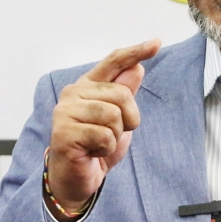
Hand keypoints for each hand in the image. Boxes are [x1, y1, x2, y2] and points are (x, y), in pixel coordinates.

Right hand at [45, 39, 160, 219]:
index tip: (156, 42)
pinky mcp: (64, 132)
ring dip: (115, 136)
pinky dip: (105, 149)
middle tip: (110, 134)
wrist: (75, 178)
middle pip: (121, 94)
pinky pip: (104, 136)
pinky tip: (91, 152)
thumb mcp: (118, 119)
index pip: (114, 61)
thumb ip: (124, 93)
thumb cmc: (95, 146)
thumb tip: (137, 67)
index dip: (136, 51)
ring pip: (114, 116)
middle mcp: (73, 93)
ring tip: (99, 143)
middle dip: (128, 119)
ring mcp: (66, 111)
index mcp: (87, 85)